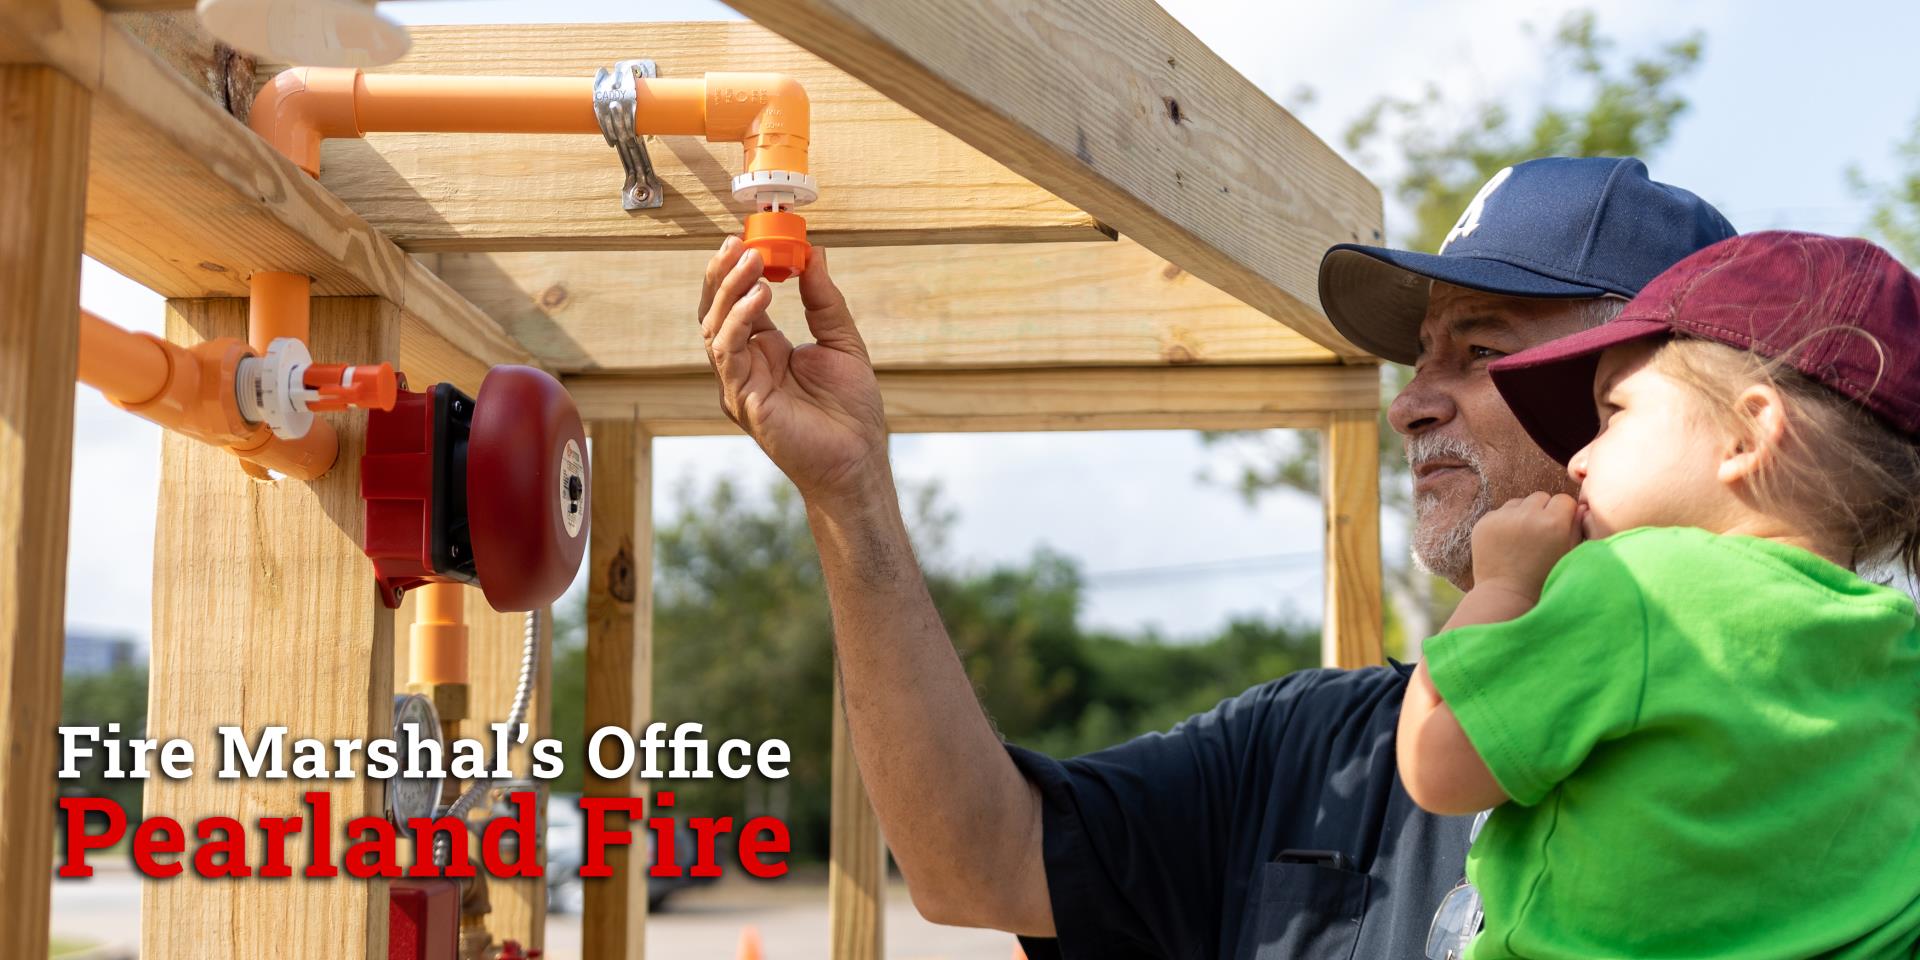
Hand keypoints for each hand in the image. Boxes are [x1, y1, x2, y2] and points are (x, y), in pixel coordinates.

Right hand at [699, 238, 889, 506]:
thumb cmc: (851, 410)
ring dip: (729, 290)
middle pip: (715, 310)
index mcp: (765, 350)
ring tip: (753, 260)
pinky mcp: (742, 399)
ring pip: (714, 327)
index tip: (751, 238)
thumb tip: (815, 255)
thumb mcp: (842, 341)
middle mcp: (745, 364)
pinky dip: (739, 320)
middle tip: (739, 243)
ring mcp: (739, 382)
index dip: (739, 270)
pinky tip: (762, 297)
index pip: (738, 301)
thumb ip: (824, 300)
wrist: (858, 459)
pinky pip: (728, 352)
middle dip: (722, 274)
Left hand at [1468, 492, 1584, 599]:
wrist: (1507, 596)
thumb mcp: (1569, 555)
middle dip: (1544, 511)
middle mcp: (1527, 515)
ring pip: (1519, 502)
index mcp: (1553, 522)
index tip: (1560, 529)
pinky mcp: (1484, 522)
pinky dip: (1504, 522)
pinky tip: (1507, 543)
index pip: (1564, 499)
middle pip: (1541, 497)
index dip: (1563, 514)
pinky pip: (1500, 512)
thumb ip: (1577, 528)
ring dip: (1523, 514)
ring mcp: (1502, 518)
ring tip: (1523, 539)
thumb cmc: (1545, 579)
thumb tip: (1580, 507)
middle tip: (1541, 535)